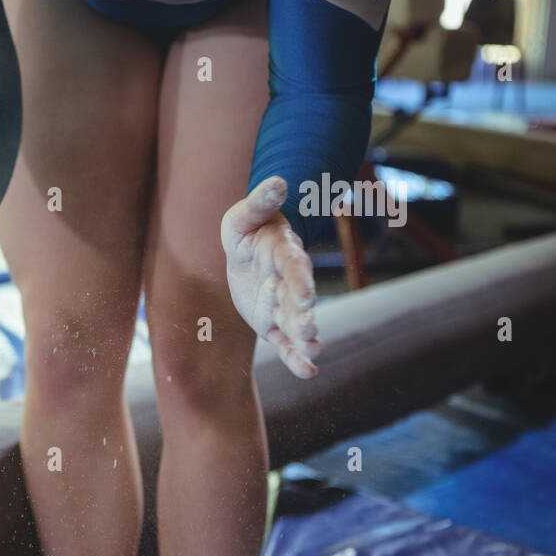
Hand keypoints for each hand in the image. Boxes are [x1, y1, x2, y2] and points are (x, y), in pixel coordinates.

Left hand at [222, 176, 321, 378]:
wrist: (245, 254)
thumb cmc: (246, 230)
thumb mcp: (243, 216)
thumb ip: (259, 202)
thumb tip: (277, 182)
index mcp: (284, 254)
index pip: (294, 267)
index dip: (301, 281)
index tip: (305, 297)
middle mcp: (289, 283)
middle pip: (299, 301)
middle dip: (305, 316)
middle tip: (310, 330)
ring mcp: (283, 305)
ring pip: (297, 325)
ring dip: (306, 339)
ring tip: (314, 352)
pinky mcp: (274, 324)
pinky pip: (286, 344)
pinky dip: (296, 358)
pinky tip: (308, 373)